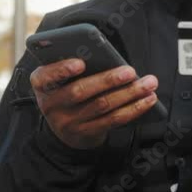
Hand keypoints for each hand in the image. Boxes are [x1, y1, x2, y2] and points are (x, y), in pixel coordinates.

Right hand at [30, 59, 158, 149]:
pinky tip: (148, 99)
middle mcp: (51, 105)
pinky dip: (134, 109)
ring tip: (149, 83)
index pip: (45, 76)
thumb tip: (107, 58)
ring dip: (129, 94)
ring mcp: (68, 122)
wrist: (65, 128)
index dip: (61, 70)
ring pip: (102, 106)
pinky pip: (113, 120)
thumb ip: (74, 66)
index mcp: (42, 84)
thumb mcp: (61, 77)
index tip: (80, 63)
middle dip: (108, 80)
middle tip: (131, 71)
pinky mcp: (86, 133)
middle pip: (80, 91)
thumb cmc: (67, 88)